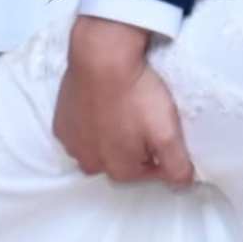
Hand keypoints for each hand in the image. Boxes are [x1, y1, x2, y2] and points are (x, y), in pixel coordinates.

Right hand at [51, 15, 195, 185]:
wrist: (102, 58)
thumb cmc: (137, 96)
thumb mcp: (168, 134)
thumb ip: (178, 166)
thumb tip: (182, 183)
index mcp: (119, 171)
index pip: (148, 172)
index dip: (161, 155)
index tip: (167, 133)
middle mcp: (91, 164)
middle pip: (120, 162)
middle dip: (134, 148)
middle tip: (145, 119)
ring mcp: (72, 144)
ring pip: (97, 148)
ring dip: (110, 137)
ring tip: (124, 110)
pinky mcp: (61, 123)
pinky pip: (80, 131)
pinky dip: (91, 123)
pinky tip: (103, 105)